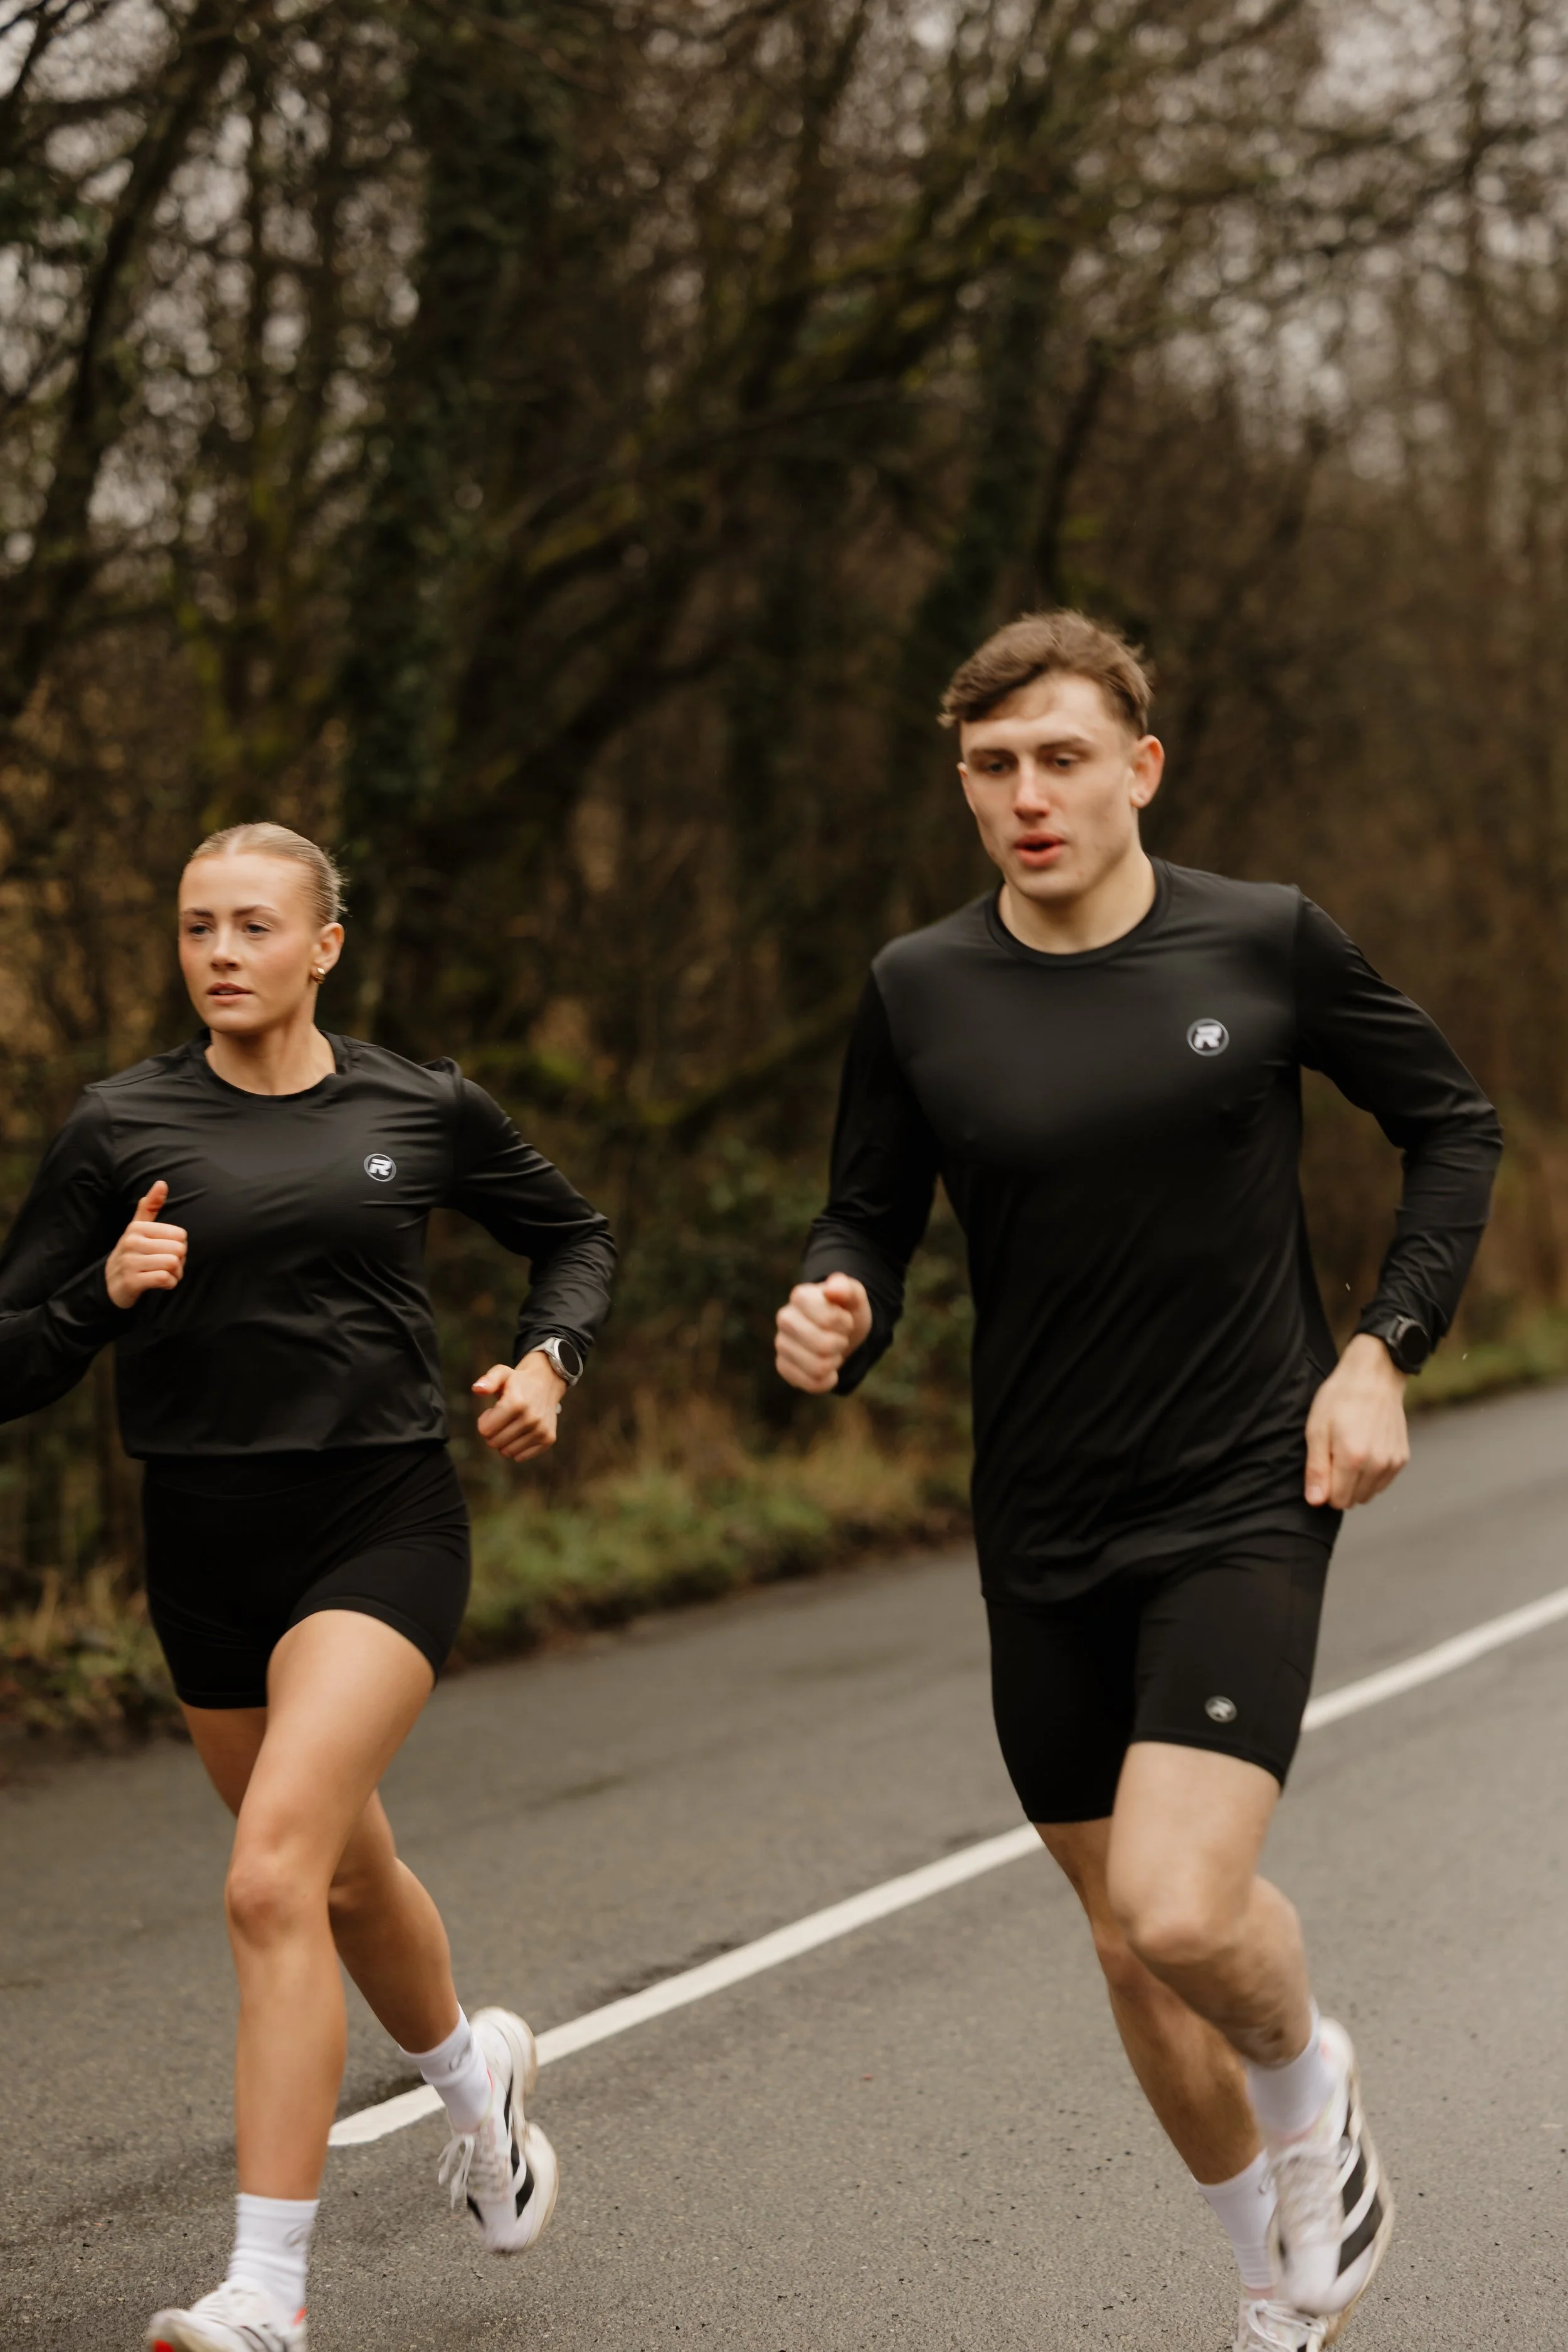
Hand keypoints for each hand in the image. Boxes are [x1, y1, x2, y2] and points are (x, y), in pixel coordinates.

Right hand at [105, 1181, 187, 1308]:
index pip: (180, 1235)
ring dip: (176, 1274)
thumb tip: (162, 1183)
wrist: (110, 1283)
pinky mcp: (131, 1281)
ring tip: (166, 1274)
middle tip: (168, 1266)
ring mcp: (130, 1262)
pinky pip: (164, 1279)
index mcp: (137, 1228)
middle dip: (180, 1261)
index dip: (180, 1246)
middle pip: (179, 1250)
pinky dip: (169, 1283)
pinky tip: (162, 1284)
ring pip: (172, 1264)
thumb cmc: (132, 1252)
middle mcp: (132, 1242)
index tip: (167, 1251)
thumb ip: (150, 1206)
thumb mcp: (137, 1228)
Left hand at [473, 1349, 567, 1461]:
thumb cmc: (518, 1381)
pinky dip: (516, 1448)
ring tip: (511, 1424)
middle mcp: (531, 1418)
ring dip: (504, 1441)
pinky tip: (521, 1432)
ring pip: (507, 1452)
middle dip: (492, 1432)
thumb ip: (488, 1380)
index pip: (485, 1430)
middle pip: (494, 1442)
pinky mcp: (548, 1439)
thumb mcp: (501, 1373)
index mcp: (516, 1402)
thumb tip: (477, 1389)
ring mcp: (541, 1430)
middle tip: (501, 1419)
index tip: (492, 1411)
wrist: (546, 1383)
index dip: (484, 1421)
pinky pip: (521, 1457)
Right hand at [774, 1272, 872, 1393]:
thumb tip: (832, 1290)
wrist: (839, 1331)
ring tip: (832, 1351)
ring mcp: (781, 1344)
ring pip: (818, 1367)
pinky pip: (810, 1384)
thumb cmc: (846, 1310)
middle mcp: (785, 1319)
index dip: (844, 1323)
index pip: (828, 1320)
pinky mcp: (783, 1366)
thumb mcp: (854, 1295)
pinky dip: (827, 1380)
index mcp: (800, 1296)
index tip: (844, 1319)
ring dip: (834, 1361)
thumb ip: (846, 1287)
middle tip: (840, 1337)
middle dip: (841, 1344)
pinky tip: (828, 1369)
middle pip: (823, 1346)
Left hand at [1304, 1332, 1410, 1508]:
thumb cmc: (1340, 1398)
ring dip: (1356, 1482)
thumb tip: (1315, 1501)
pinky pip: (1382, 1482)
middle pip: (1353, 1500)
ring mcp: (1392, 1462)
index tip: (1322, 1467)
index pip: (1337, 1501)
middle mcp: (1377, 1465)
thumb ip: (1316, 1469)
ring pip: (1369, 1493)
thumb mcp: (1316, 1429)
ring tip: (1349, 1451)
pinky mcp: (1402, 1458)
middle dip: (1340, 1486)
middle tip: (1334, 1456)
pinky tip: (1364, 1450)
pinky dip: (1371, 1474)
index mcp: (1353, 1458)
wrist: (1375, 1375)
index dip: (1325, 1489)